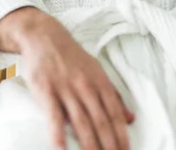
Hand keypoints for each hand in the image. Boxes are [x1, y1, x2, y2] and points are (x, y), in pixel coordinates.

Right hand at [17, 13, 133, 149]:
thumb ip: (112, 94)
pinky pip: (54, 116)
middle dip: (109, 144)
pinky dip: (58, 135)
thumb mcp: (96, 71)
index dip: (121, 133)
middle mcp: (86, 85)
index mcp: (99, 80)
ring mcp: (66, 88)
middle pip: (100, 120)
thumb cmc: (72, 57)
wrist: (45, 37)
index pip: (114, 112)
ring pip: (81, 121)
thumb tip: (130, 118)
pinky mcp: (46, 90)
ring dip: (89, 145)